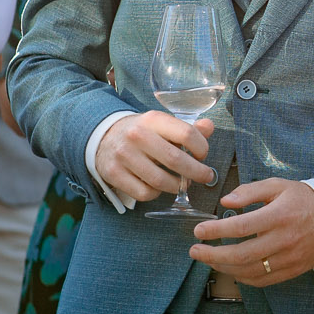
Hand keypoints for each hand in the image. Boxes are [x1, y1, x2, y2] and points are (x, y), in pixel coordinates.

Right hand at [94, 111, 214, 204]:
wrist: (104, 136)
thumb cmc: (142, 132)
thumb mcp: (162, 124)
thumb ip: (188, 128)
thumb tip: (209, 127)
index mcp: (153, 119)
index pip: (186, 134)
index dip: (201, 148)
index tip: (203, 155)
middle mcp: (136, 135)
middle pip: (175, 160)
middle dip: (197, 173)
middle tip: (205, 177)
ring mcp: (123, 155)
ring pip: (160, 181)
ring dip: (177, 186)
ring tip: (182, 184)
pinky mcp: (114, 173)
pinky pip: (144, 193)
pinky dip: (156, 193)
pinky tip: (158, 186)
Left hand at [190, 179, 313, 285]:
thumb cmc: (303, 200)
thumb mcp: (278, 186)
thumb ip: (250, 191)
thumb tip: (225, 201)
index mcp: (278, 215)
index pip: (240, 227)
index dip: (216, 231)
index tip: (198, 231)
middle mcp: (283, 240)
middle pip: (241, 254)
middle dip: (212, 255)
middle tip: (194, 251)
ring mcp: (288, 258)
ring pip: (249, 271)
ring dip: (224, 268)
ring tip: (208, 260)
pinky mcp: (292, 270)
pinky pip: (263, 280)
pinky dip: (243, 278)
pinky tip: (231, 270)